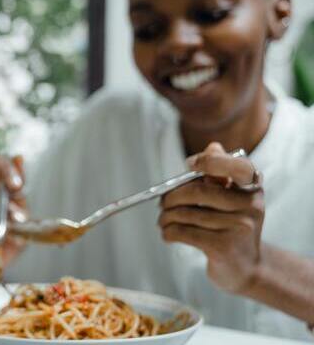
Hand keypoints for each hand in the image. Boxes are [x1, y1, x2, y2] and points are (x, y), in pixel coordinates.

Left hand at [159, 142, 264, 292]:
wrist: (247, 268)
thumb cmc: (233, 226)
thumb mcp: (234, 198)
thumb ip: (221, 172)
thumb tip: (212, 147)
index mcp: (253, 187)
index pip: (237, 166)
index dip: (210, 161)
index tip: (190, 165)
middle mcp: (251, 205)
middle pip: (199, 191)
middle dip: (172, 196)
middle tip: (162, 202)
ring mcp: (239, 227)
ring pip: (186, 214)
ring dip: (166, 217)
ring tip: (163, 220)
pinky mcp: (223, 247)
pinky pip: (183, 232)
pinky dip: (168, 232)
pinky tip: (167, 234)